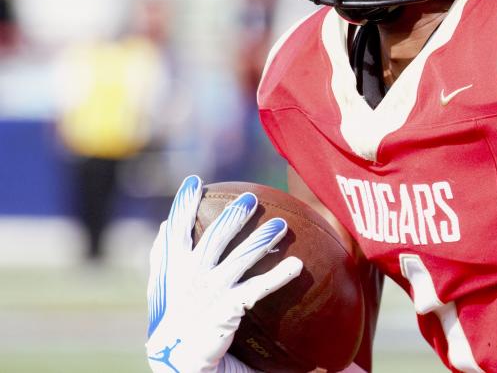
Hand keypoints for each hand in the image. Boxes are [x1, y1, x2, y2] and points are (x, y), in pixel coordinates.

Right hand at [146, 176, 303, 372]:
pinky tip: (296, 266)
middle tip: (251, 197)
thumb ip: (163, 256)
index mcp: (174, 267)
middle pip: (216, 238)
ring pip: (240, 258)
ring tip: (281, 224)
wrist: (177, 362)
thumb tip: (165, 224)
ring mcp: (211, 291)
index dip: (184, 204)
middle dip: (234, 215)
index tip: (194, 181)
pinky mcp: (227, 309)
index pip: (177, 230)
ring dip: (262, 239)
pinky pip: (257, 288)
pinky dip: (278, 276)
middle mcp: (192, 276)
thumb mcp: (161, 286)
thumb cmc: (171, 320)